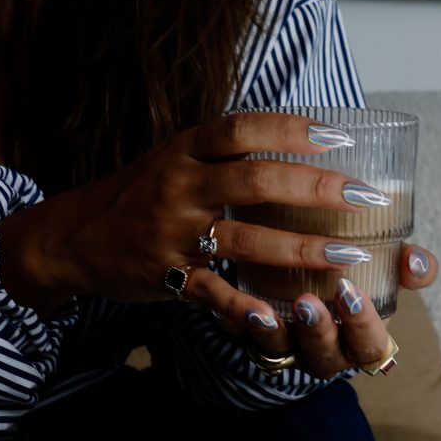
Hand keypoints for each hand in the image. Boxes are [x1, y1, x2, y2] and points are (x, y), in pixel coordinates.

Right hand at [0, 108, 436, 370]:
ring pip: (247, 238)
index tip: (340, 135)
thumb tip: (293, 134)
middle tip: (364, 196)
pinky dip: (254, 307)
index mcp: (184, 149)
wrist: (75, 235)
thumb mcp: (173, 156)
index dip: (292, 129)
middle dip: (316, 187)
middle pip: (256, 179)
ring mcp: (175, 232)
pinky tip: (291, 312)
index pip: (242, 128)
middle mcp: (180, 184)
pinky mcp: (170, 276)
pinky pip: (218, 293)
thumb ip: (222, 150)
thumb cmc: (139, 191)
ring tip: (349, 255)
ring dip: (303, 248)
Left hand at [186, 241, 436, 380]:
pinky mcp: (250, 335)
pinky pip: (239, 336)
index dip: (364, 325)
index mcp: (361, 340)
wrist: (300, 282)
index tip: (351, 291)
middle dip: (318, 330)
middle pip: (325, 354)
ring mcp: (287, 347)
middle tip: (308, 301)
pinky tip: (230, 304)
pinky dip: (235, 320)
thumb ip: (406, 266)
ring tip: (264, 310)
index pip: (371, 346)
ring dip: (273, 331)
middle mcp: (324, 350)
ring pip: (280, 350)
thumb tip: (415, 260)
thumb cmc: (351, 280)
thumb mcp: (382, 274)